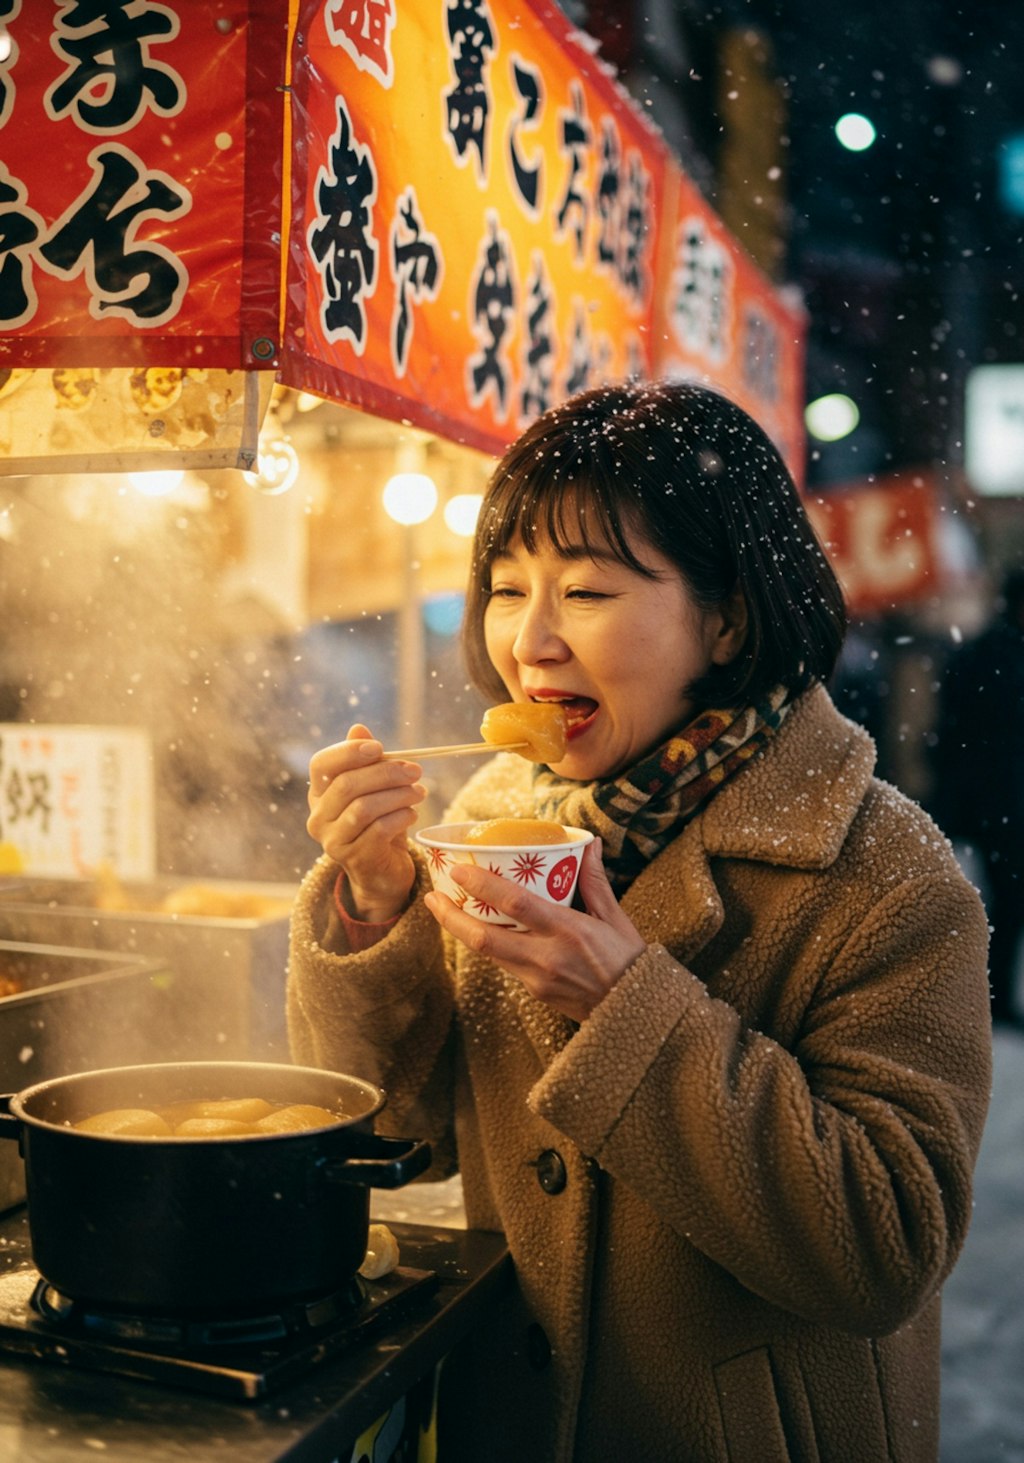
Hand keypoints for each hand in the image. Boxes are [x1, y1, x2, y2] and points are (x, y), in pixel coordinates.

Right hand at [307, 724, 424, 921]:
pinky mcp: (354, 859)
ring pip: (363, 808)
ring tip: (420, 792)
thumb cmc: (379, 823)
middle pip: (347, 785)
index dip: (349, 752)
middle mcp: (318, 817)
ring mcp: (333, 841)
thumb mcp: (374, 790)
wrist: (383, 872)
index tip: (380, 748)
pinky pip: (378, 830)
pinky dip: (400, 817)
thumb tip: (358, 728)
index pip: (322, 765)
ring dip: (398, 795)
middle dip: (386, 773)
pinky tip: (413, 813)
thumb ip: (366, 762)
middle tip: (415, 771)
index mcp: (319, 794)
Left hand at [423, 839, 644, 1022]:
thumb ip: (595, 880)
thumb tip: (589, 843)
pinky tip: (477, 927)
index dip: (482, 885)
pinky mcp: (534, 992)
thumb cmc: (629, 961)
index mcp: (569, 930)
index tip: (459, 869)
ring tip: (444, 907)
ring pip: (487, 953)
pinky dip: (486, 943)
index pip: (516, 904)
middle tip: (432, 894)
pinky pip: (503, 963)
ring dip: (461, 930)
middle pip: (484, 936)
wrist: (635, 1015)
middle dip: (452, 915)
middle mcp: (547, 956)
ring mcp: (537, 978)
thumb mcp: (616, 917)